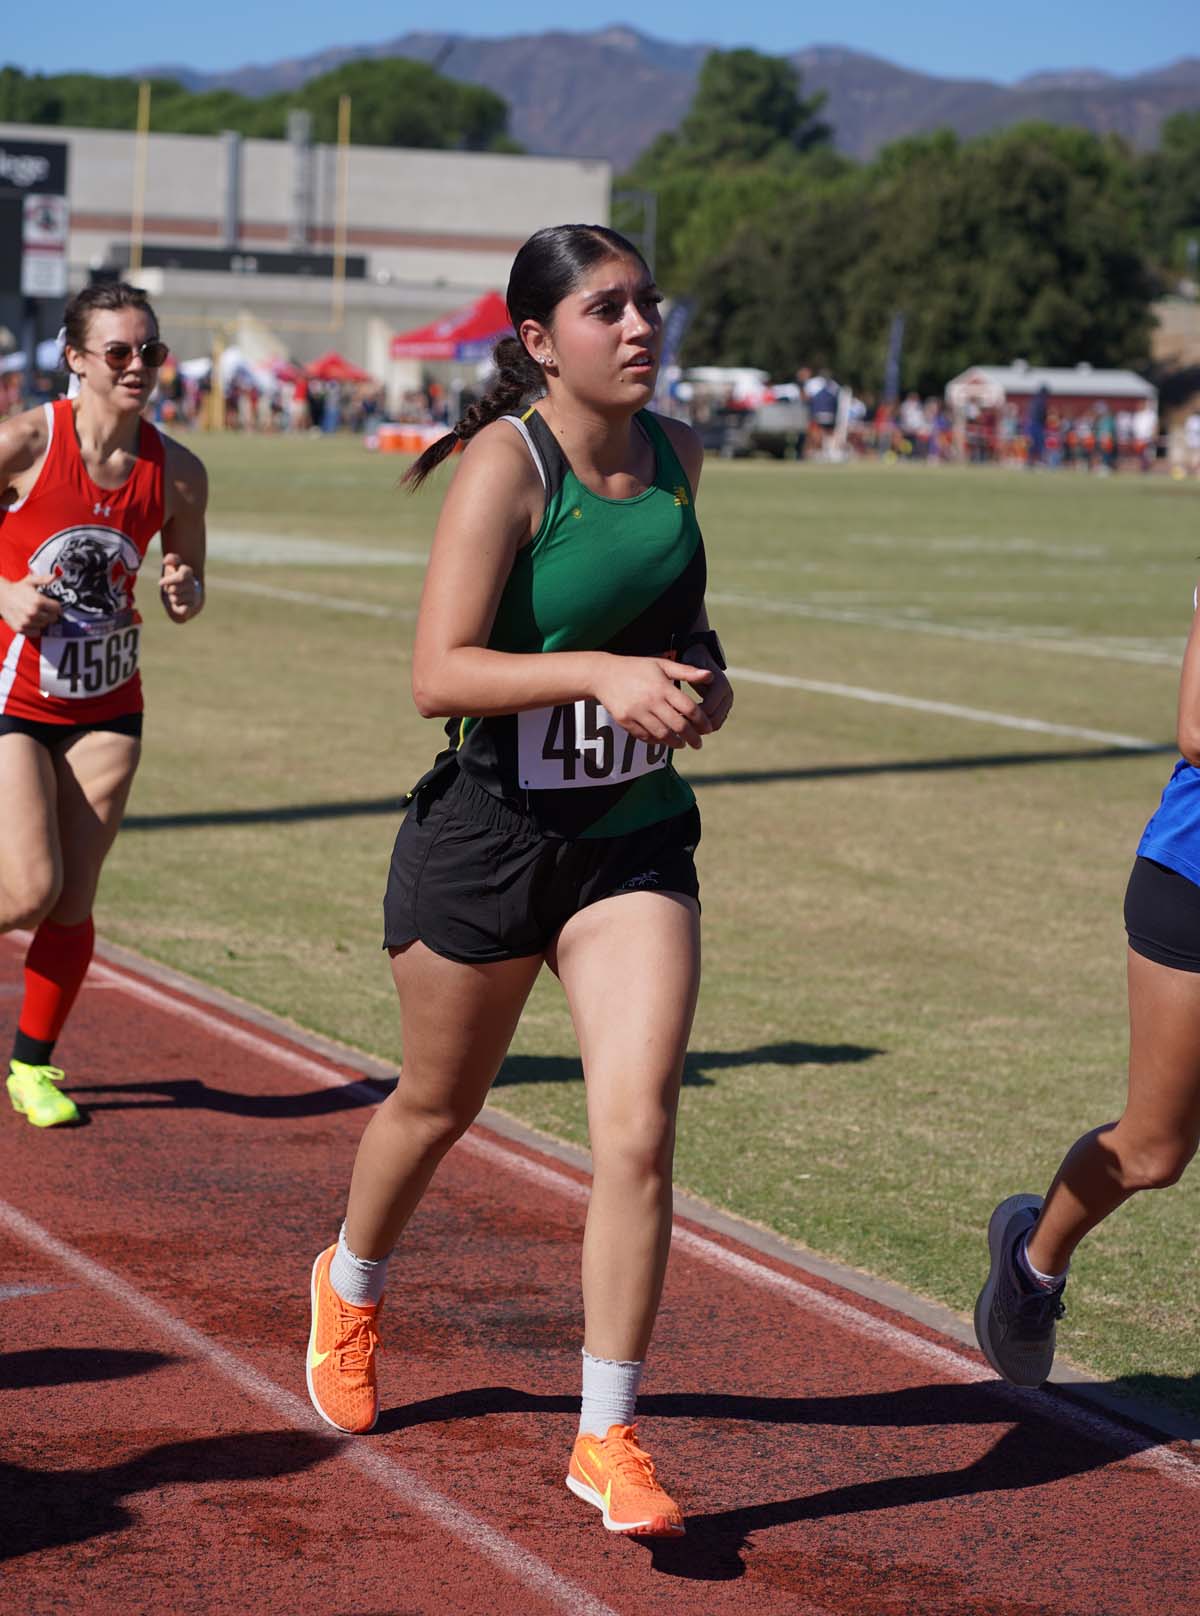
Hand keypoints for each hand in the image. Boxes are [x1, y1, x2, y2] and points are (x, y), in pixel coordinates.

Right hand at [0, 573, 62, 634]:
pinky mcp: (20, 628)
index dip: (56, 606)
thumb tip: (55, 576)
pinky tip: (31, 620)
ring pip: (44, 625)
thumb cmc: (16, 589)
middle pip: (53, 618)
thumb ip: (44, 579)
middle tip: (45, 610)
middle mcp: (33, 613)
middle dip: (51, 614)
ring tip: (36, 614)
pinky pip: (36, 632)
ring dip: (43, 621)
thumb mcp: (30, 581)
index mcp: (38, 601)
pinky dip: (35, 628)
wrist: (0, 596)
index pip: (57, 609)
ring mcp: (26, 622)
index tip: (53, 605)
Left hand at [160, 553, 203, 621]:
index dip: (169, 580)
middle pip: (174, 589)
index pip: (181, 576)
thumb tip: (166, 561)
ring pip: (175, 599)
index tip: (160, 583)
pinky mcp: (193, 606)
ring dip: (172, 598)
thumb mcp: (172, 567)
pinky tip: (179, 604)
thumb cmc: (176, 579)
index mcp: (188, 572)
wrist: (188, 595)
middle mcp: (193, 584)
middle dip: (168, 590)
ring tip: (175, 595)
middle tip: (170, 589)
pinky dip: (178, 608)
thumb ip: (171, 559)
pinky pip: (183, 609)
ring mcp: (194, 595)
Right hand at [593, 655, 713, 748]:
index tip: (708, 728)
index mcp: (663, 687)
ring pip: (662, 734)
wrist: (603, 674)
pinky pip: (645, 737)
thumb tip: (711, 675)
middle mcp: (650, 701)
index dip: (702, 721)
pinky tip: (663, 740)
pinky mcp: (625, 721)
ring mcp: (636, 712)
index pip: (689, 709)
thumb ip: (687, 672)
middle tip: (699, 744)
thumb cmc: (637, 668)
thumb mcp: (662, 665)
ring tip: (682, 744)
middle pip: (678, 725)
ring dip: (675, 743)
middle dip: (692, 738)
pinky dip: (656, 741)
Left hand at [677, 645, 733, 730]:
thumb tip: (708, 676)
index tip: (674, 715)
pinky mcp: (723, 710)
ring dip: (699, 728)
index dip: (691, 715)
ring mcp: (727, 704)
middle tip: (677, 725)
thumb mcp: (690, 663)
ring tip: (681, 725)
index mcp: (721, 685)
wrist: (700, 660)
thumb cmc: (691, 661)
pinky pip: (713, 725)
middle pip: (714, 720)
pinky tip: (686, 724)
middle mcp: (727, 696)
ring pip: (715, 725)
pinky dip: (701, 727)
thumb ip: (695, 670)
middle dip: (696, 725)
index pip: (708, 709)